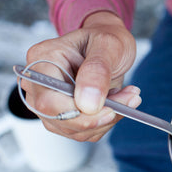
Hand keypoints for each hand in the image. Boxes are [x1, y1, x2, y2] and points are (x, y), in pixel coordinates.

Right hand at [22, 11, 140, 141]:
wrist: (109, 46)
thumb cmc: (107, 39)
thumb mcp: (109, 45)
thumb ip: (97, 71)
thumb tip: (87, 105)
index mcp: (42, 60)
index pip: (48, 101)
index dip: (78, 114)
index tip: (112, 109)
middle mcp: (39, 84)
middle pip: (59, 120)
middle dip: (99, 117)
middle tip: (131, 99)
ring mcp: (50, 103)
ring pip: (75, 130)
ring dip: (108, 119)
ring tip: (129, 96)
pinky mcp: (64, 116)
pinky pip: (85, 132)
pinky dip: (107, 122)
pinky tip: (119, 102)